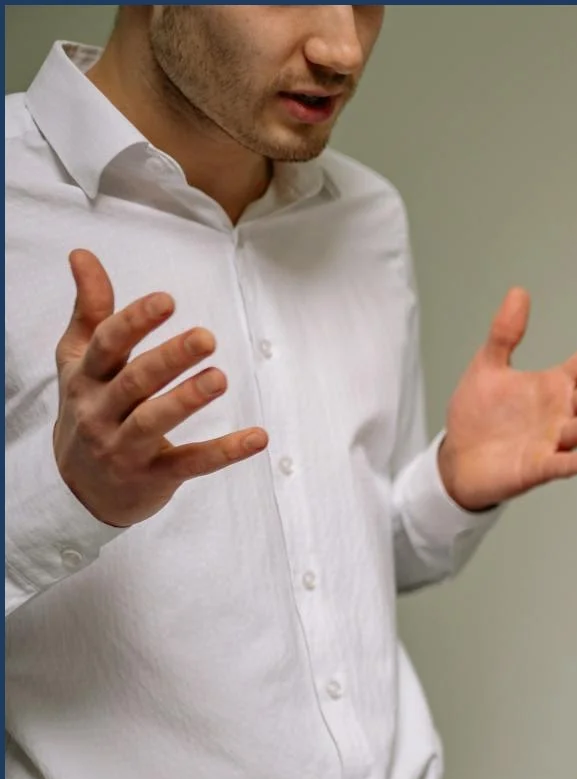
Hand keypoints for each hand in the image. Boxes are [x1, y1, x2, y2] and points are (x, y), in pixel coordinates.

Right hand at [51, 250, 265, 527]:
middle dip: (169, 359)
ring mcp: (123, 447)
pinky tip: (258, 437)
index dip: (134, 321)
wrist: (77, 486)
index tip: (168, 299)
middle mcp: (99, 411)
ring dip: (188, 400)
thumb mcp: (79, 359)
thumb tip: (82, 253)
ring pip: (154, 422)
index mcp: (86, 377)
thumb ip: (90, 309)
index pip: (107, 344)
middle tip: (207, 338)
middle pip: (134, 382)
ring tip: (220, 378)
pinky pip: (190, 463)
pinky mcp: (153, 476)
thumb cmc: (89, 407)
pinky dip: (224, 452)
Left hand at [438, 289, 576, 510]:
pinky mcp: (538, 467)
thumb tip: (519, 292)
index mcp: (552, 386)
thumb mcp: (488, 367)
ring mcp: (552, 441)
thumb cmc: (478, 415)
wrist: (457, 458)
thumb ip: (505, 333)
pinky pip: (561, 465)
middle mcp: (560, 413)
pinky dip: (576, 463)